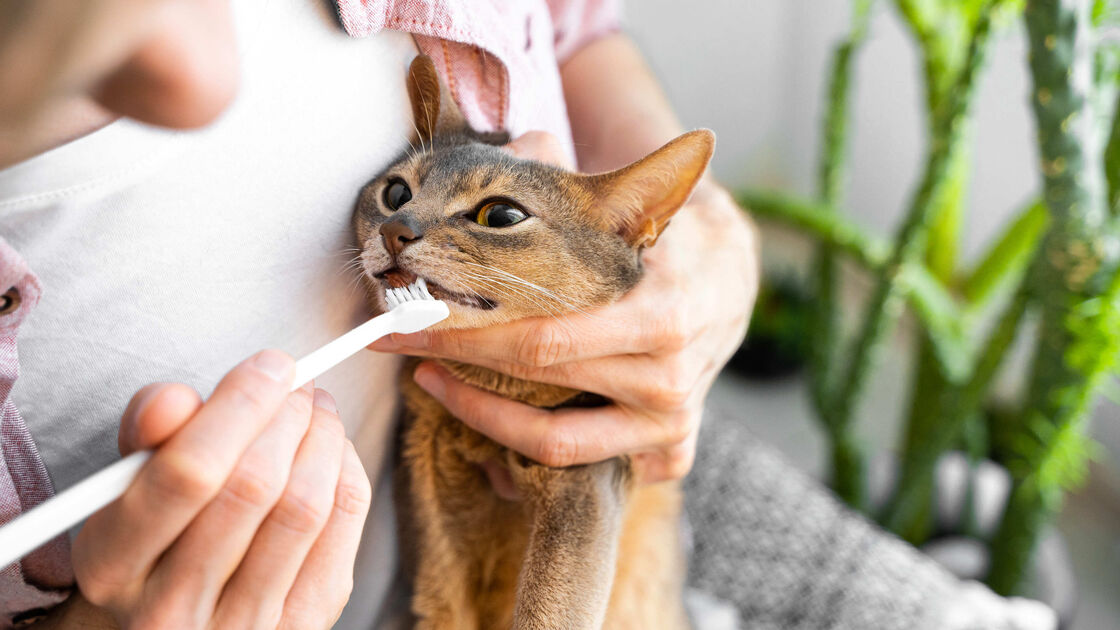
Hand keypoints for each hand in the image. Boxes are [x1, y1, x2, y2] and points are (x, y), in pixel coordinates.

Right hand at [70, 350, 371, 628]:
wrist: (177, 624)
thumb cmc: (153, 541)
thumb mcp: (124, 491)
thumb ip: (146, 438)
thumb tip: (174, 397)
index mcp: (113, 567)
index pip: (188, 472)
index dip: (241, 404)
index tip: (269, 365)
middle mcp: (173, 609)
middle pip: (254, 487)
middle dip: (287, 415)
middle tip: (296, 384)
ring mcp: (242, 626)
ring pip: (304, 508)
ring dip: (323, 439)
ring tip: (317, 409)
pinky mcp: (301, 627)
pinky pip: (340, 532)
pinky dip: (345, 474)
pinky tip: (333, 451)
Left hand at [370, 132, 759, 483]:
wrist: (731, 279)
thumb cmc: (670, 238)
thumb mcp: (638, 202)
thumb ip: (578, 178)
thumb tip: (520, 142)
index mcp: (660, 314)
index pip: (541, 338)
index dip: (462, 335)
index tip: (402, 323)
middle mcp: (668, 378)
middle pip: (538, 381)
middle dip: (456, 361)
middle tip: (401, 343)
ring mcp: (671, 422)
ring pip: (558, 445)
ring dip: (483, 417)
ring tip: (436, 382)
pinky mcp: (671, 448)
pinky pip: (594, 469)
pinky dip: (541, 461)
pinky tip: (499, 432)